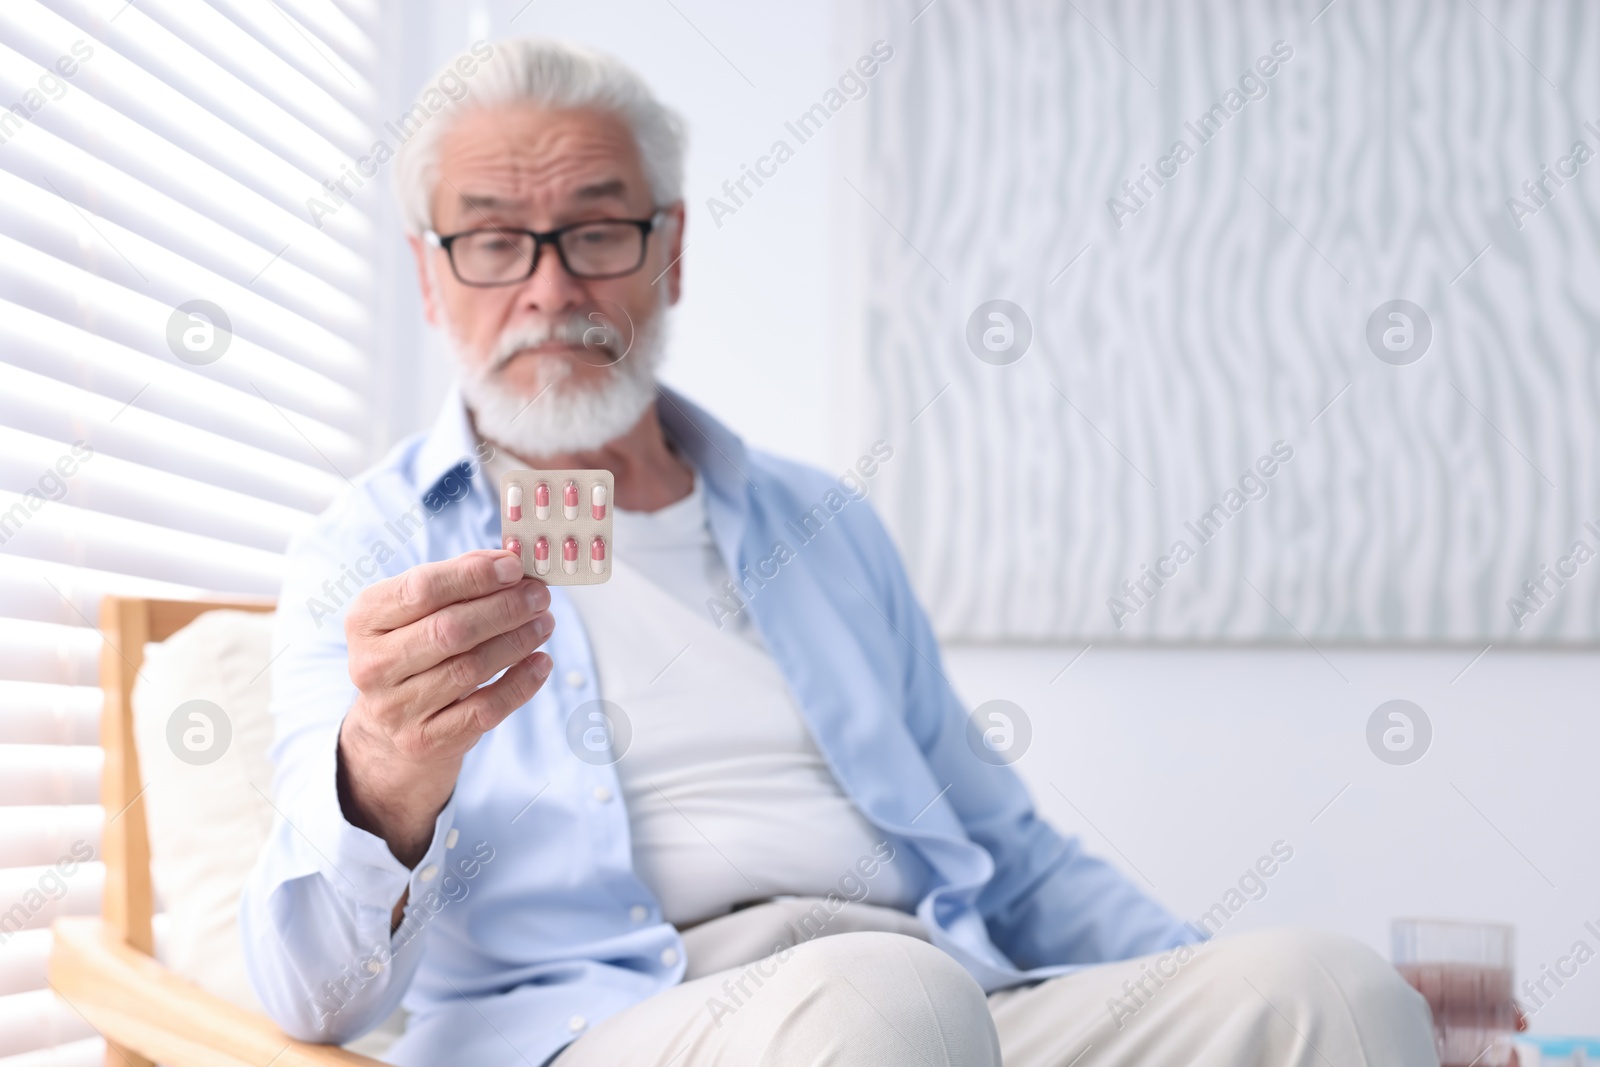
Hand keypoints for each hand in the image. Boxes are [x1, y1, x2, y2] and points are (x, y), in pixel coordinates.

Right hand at [338, 549, 553, 866]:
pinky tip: (541, 662)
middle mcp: (372, 665)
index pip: (421, 589)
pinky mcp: (426, 741)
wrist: (390, 727)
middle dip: (503, 609)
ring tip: (545, 623)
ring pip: (470, 669)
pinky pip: (484, 710)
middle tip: (540, 597)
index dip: (473, 575)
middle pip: (449, 630)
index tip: (514, 567)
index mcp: (365, 620)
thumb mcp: (416, 611)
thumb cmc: (414, 650)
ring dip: (517, 642)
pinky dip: (520, 684)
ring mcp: (396, 708)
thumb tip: (509, 561)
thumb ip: (457, 580)